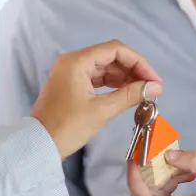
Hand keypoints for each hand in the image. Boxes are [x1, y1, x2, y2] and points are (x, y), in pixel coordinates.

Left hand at [31, 40, 161, 157]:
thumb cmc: (67, 127)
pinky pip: (97, 77)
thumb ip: (131, 95)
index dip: (139, 62)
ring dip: (125, 77)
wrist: (39, 145)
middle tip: (151, 87)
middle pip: (111, 56)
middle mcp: (73, 61)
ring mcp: (71, 71)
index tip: (154, 80)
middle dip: (134, 70)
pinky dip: (114, 83)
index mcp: (77, 61)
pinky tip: (127, 93)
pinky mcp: (71, 83)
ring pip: (106, 67)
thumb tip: (156, 87)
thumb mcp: (102, 110)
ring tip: (143, 92)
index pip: (116, 50)